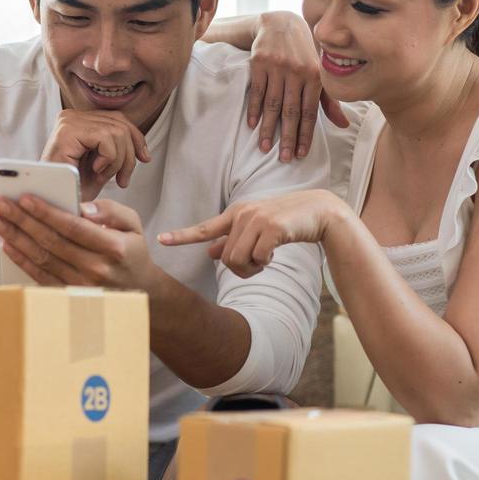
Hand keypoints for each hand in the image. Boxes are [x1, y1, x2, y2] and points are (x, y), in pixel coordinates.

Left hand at [0, 195, 163, 290]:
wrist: (140, 290)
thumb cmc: (131, 251)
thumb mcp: (133, 224)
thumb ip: (110, 210)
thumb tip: (83, 207)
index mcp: (113, 247)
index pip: (73, 227)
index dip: (46, 212)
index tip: (25, 198)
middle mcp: (97, 269)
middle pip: (52, 241)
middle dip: (22, 220)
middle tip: (1, 205)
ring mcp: (82, 286)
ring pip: (42, 258)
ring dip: (15, 238)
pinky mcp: (71, 296)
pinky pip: (40, 276)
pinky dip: (21, 260)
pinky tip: (7, 245)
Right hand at [41, 109, 151, 202]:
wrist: (53, 203)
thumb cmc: (73, 188)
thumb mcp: (101, 166)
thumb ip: (116, 150)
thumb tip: (142, 148)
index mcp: (78, 120)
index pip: (118, 118)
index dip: (136, 138)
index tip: (145, 158)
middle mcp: (71, 116)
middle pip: (120, 125)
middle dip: (129, 156)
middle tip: (123, 179)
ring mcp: (68, 121)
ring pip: (117, 132)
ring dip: (117, 161)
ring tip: (103, 176)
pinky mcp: (67, 131)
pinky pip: (105, 138)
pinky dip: (108, 159)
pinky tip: (96, 171)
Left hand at [158, 190, 345, 277]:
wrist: (318, 211)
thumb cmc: (286, 222)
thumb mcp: (256, 228)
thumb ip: (232, 240)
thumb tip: (209, 253)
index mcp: (235, 214)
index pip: (204, 229)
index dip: (182, 236)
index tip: (161, 240)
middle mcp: (242, 214)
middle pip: (226, 258)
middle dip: (241, 268)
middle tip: (259, 263)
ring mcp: (257, 219)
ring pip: (238, 260)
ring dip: (253, 267)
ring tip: (267, 257)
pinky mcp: (272, 227)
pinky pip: (258, 258)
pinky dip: (266, 263)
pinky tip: (276, 253)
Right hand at [248, 11, 348, 161]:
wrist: (281, 23)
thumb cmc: (304, 52)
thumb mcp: (320, 71)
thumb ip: (329, 100)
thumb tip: (343, 125)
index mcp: (315, 75)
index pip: (310, 111)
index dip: (306, 134)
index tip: (301, 154)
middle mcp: (297, 71)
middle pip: (291, 111)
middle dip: (288, 137)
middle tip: (284, 158)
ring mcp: (277, 67)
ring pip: (272, 104)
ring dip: (268, 128)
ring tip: (265, 147)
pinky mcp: (259, 62)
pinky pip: (256, 91)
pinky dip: (254, 109)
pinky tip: (253, 125)